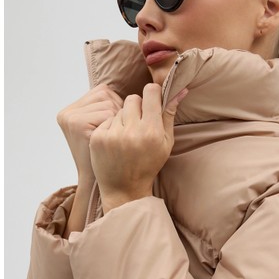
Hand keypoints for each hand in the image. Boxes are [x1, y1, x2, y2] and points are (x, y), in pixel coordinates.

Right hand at [57, 84, 123, 181]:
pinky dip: (115, 126)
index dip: (116, 106)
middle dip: (117, 111)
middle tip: (115, 133)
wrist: (106, 181)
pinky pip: (108, 113)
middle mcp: (67, 113)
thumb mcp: (103, 128)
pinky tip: (111, 140)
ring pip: (108, 102)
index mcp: (70, 110)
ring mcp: (70, 118)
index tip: (114, 127)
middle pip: (105, 94)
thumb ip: (107, 107)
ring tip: (112, 137)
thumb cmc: (111, 155)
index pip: (103, 91)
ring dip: (118, 119)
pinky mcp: (77, 124)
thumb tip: (139, 88)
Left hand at [89, 83, 187, 211]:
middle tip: (139, 123)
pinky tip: (116, 143)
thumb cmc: (148, 165)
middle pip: (133, 98)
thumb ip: (170, 115)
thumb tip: (180, 89)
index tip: (152, 100)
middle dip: (137, 107)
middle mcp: (132, 132)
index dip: (152, 93)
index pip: (150, 93)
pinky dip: (112, 128)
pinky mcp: (98, 138)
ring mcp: (113, 135)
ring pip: (119, 109)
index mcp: (152, 132)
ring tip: (127, 137)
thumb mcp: (166, 143)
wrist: (124, 188)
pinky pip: (107, 120)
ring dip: (124, 119)